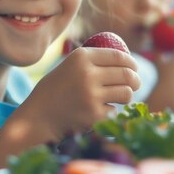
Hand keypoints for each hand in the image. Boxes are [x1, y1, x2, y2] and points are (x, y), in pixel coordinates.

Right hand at [18, 47, 139, 139]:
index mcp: (81, 57)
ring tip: (119, 98)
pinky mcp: (95, 115)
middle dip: (136, 80)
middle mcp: (88, 73)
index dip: (131, 62)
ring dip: (126, 96)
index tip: (134, 68)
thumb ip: (91, 62)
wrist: (38, 118)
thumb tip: (125, 60)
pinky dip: (111, 112)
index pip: (118, 55)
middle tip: (136, 84)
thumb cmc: (55, 92)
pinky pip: (115, 111)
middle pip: (127, 74)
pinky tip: (100, 111)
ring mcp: (92, 95)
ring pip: (126, 93)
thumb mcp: (69, 67)